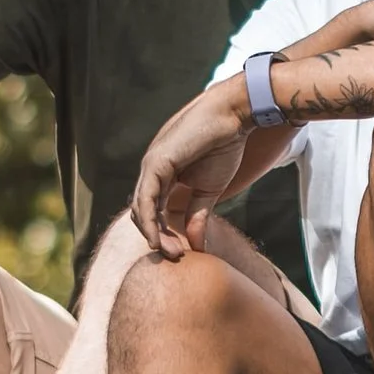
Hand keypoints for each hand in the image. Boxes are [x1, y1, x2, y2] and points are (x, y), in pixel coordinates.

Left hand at [132, 85, 250, 257]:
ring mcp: (151, 166)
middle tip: (175, 256)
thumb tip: (197, 245)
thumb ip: (198, 215)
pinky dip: (149, 221)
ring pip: (141, 208)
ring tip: (171, 252)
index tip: (180, 253)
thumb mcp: (209, 190)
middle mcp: (152, 171)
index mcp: (162, 176)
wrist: (233, 117)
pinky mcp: (155, 163)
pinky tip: (157, 239)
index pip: (153, 211)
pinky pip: (146, 199)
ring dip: (153, 234)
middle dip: (157, 238)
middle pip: (143, 213)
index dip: (163, 234)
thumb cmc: (223, 146)